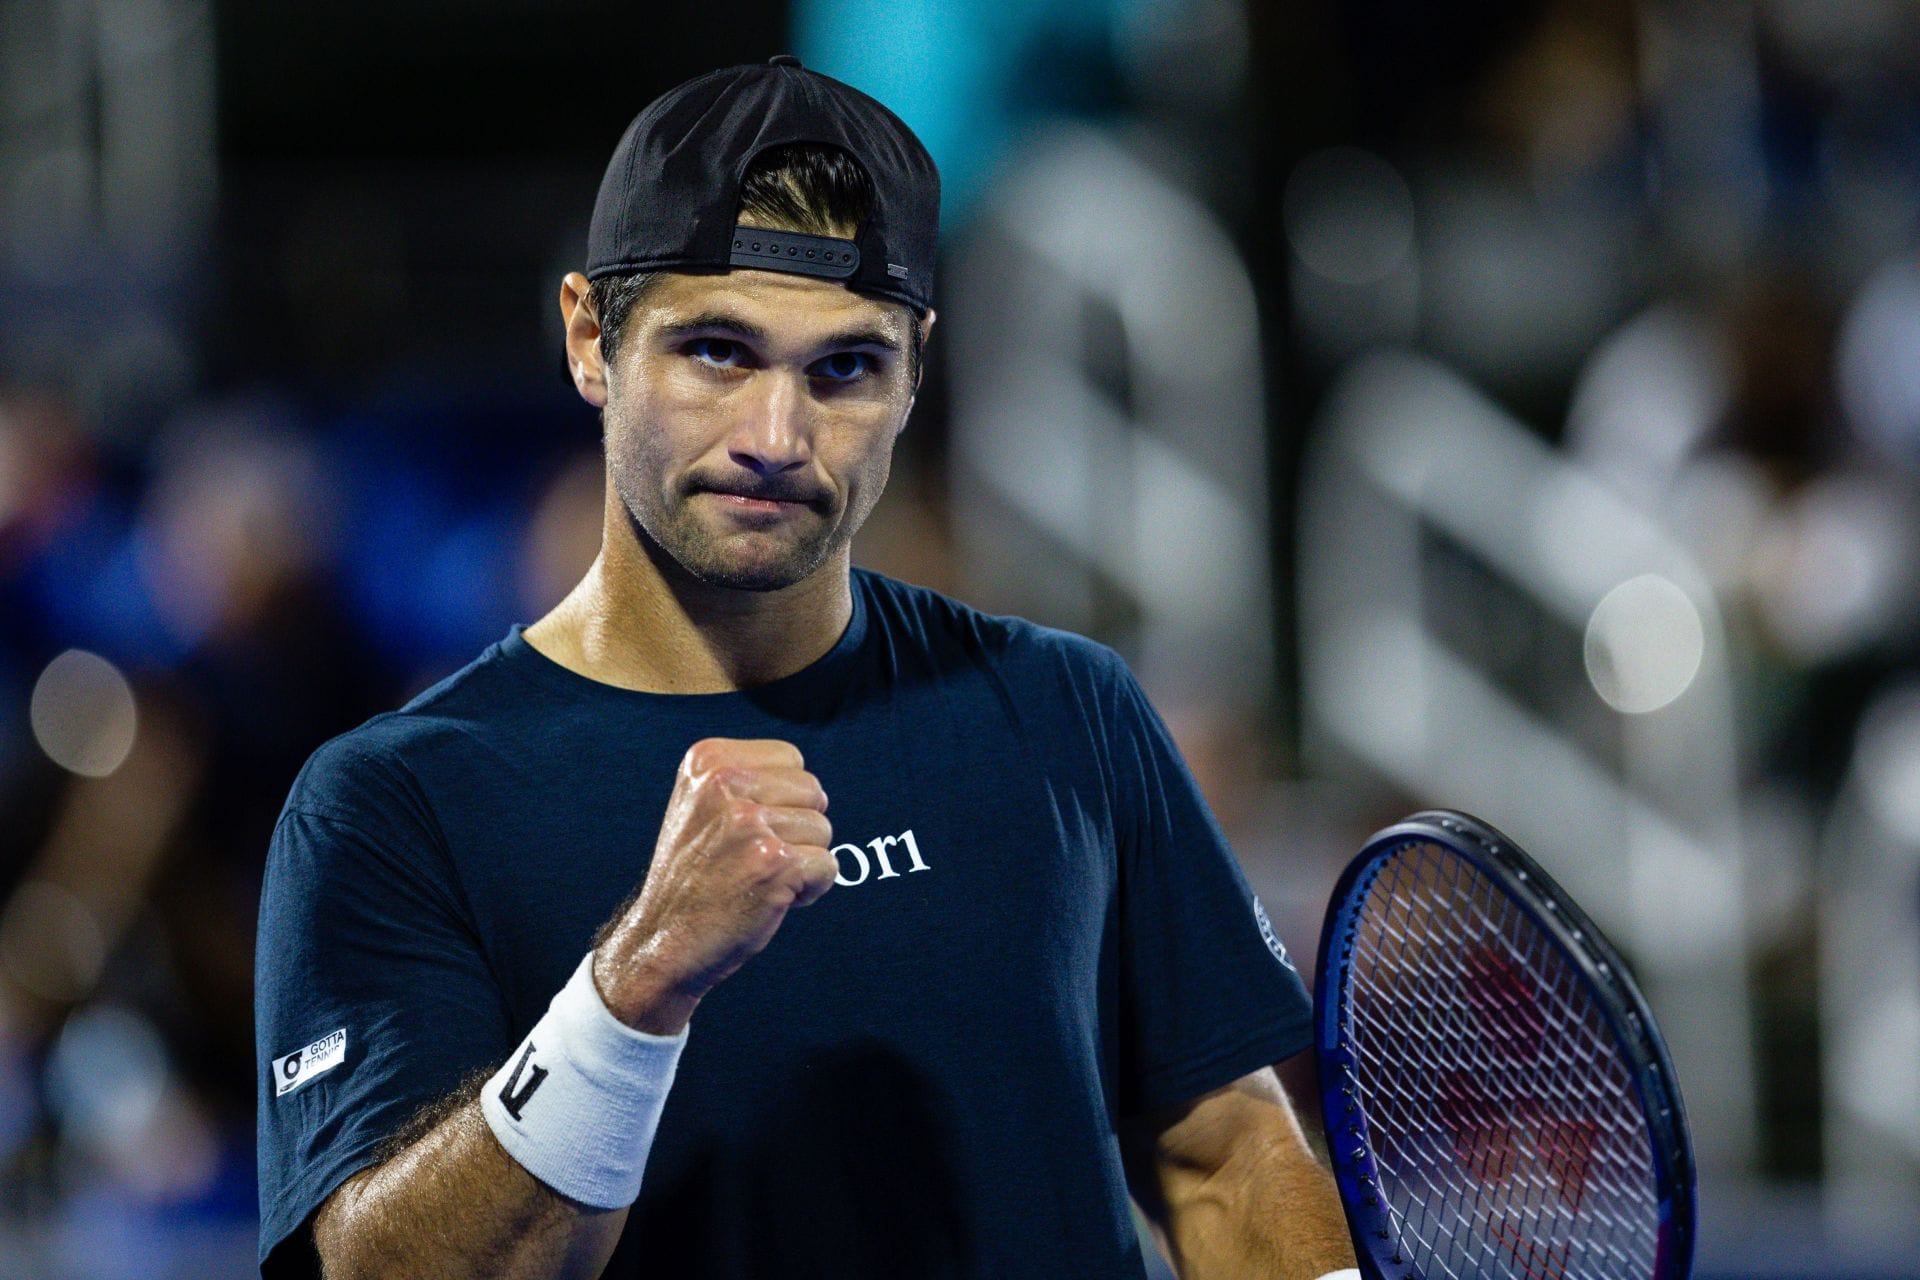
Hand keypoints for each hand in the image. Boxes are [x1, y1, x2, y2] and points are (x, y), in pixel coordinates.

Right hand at [592, 738, 833, 1033]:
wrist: (663, 941)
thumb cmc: (693, 878)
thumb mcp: (702, 805)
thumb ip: (750, 782)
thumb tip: (817, 791)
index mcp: (709, 759)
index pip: (791, 758)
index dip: (783, 800)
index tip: (747, 830)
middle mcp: (726, 783)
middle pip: (813, 791)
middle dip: (797, 829)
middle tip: (753, 859)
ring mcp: (750, 823)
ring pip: (823, 829)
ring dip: (802, 861)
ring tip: (757, 878)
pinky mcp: (774, 862)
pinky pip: (828, 866)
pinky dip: (810, 889)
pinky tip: (770, 898)